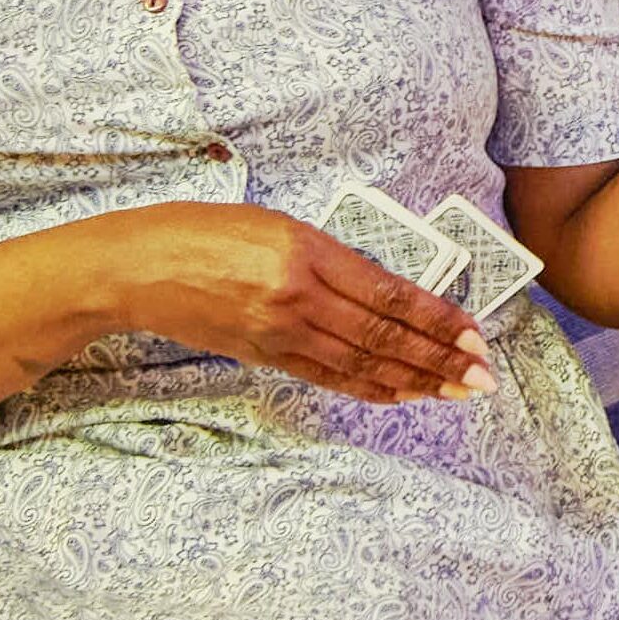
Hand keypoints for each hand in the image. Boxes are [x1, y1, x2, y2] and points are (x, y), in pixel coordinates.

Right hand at [84, 202, 490, 404]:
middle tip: (482, 377)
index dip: (437, 319)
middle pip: (384, 335)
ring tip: (455, 391)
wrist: (136, 267)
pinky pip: (327, 377)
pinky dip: (369, 388)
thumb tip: (384, 292)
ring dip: (414, 380)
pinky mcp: (262, 356)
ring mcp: (279, 331)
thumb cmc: (203, 231)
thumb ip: (330, 257)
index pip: (389, 293)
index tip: (473, 334)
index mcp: (306, 251)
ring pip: (362, 363)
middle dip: (440, 358)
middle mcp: (298, 295)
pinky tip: (400, 395)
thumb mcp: (276, 224)